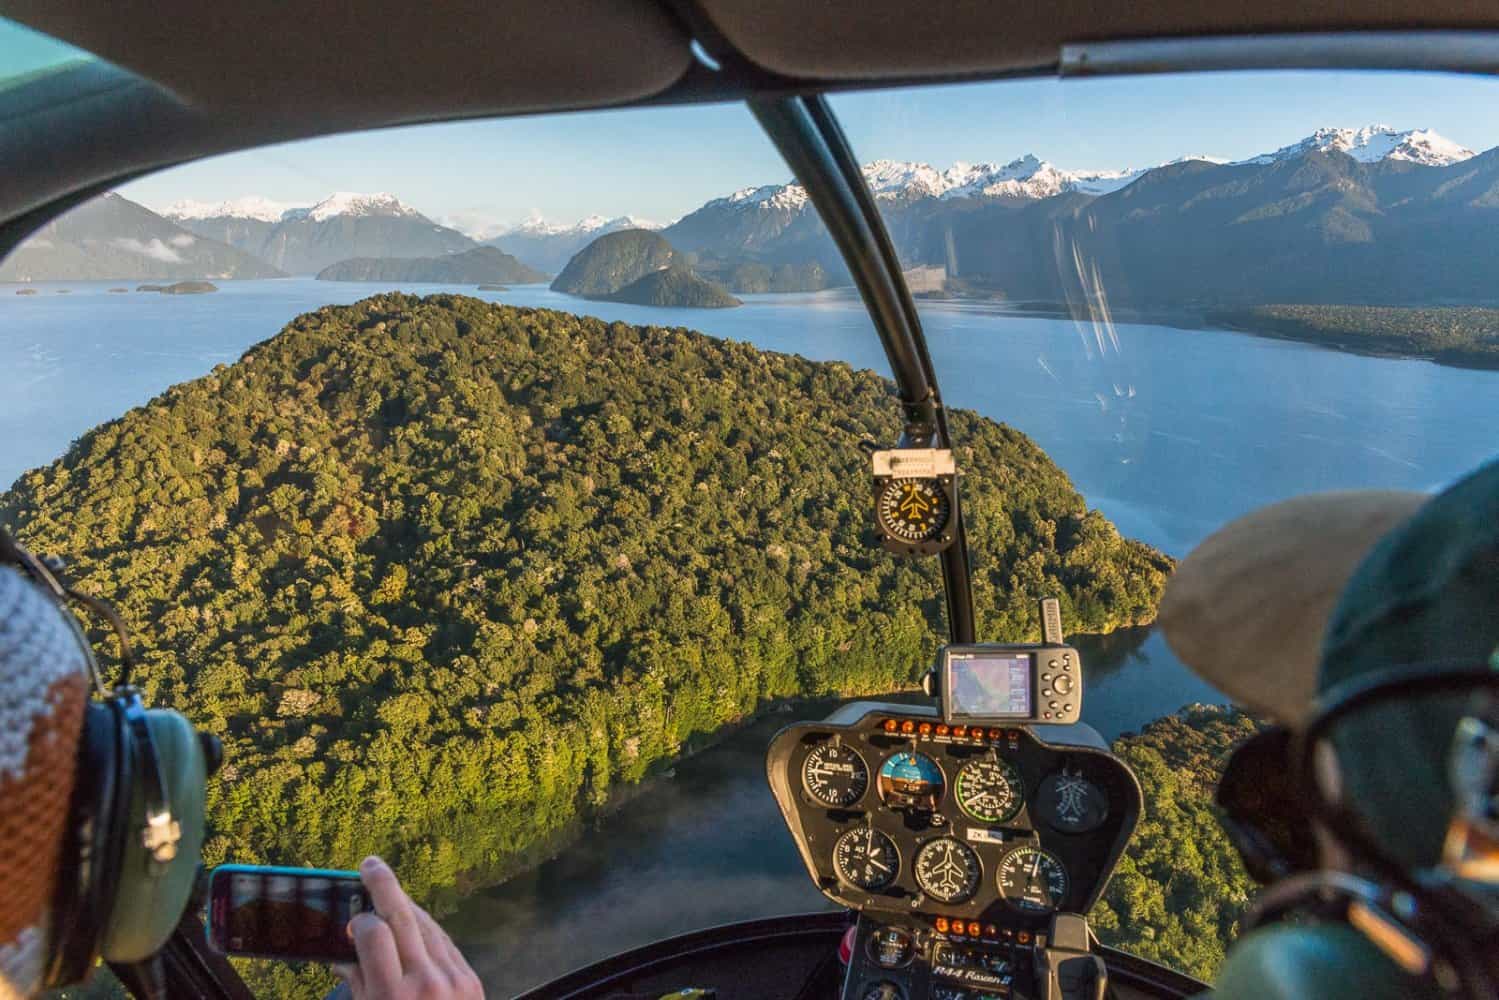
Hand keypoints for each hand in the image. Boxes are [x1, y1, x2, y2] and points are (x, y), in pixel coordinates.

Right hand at [336, 856, 483, 998]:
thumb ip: (359, 984)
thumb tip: (343, 955)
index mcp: (393, 996)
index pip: (374, 934)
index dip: (359, 922)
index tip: (352, 924)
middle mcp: (425, 982)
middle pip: (403, 917)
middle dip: (384, 885)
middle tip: (371, 864)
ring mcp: (452, 978)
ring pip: (426, 925)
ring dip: (406, 905)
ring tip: (390, 893)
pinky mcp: (470, 979)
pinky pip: (444, 942)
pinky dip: (427, 929)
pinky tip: (415, 922)